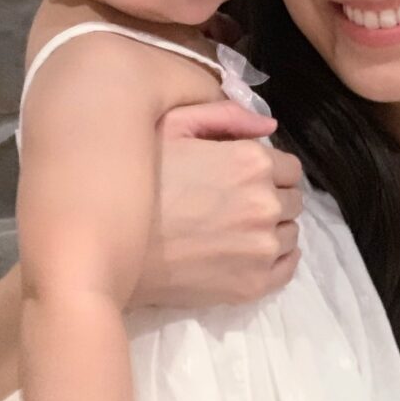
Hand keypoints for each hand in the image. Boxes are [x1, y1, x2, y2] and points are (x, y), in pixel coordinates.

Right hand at [131, 100, 303, 307]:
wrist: (107, 246)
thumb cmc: (137, 179)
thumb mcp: (172, 125)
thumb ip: (225, 116)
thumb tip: (269, 126)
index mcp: (252, 161)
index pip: (290, 166)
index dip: (269, 170)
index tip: (246, 178)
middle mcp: (266, 202)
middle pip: (292, 199)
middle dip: (272, 197)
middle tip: (239, 203)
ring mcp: (262, 246)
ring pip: (291, 232)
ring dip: (274, 227)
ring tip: (240, 229)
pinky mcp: (253, 284)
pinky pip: (288, 267)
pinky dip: (278, 258)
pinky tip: (253, 251)